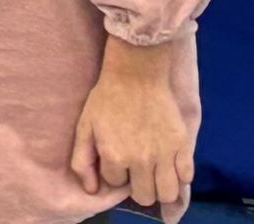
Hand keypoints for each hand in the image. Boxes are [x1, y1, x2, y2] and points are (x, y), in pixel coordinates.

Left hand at [71, 37, 192, 210]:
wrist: (136, 73)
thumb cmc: (107, 98)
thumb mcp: (85, 126)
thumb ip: (82, 160)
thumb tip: (91, 190)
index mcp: (114, 155)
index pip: (116, 184)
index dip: (115, 172)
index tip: (116, 159)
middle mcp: (140, 160)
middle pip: (144, 196)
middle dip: (138, 187)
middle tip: (136, 171)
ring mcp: (164, 155)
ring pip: (167, 194)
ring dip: (160, 189)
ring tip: (154, 175)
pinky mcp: (182, 146)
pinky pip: (187, 177)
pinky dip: (179, 176)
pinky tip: (169, 164)